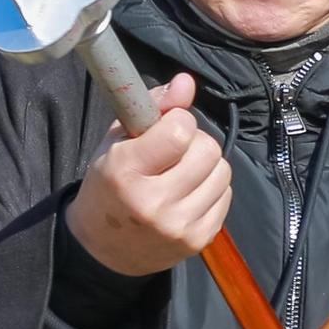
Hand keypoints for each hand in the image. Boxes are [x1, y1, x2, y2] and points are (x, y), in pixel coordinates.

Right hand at [65, 71, 231, 277]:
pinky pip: (226, 196)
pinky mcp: (198, 241)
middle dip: (194, 142)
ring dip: (207, 165)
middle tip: (175, 152)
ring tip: (182, 173)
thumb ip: (153, 106)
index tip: (165, 128)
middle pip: (206, 149)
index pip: (179, 131)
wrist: (103, 248)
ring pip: (222, 172)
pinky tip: (189, 194)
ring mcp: (178, 226)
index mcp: (124, 172)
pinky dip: (212, 189)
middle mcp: (153, 202)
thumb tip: (187, 81)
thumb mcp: (118, 140)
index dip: (178, 121)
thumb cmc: (110, 184)